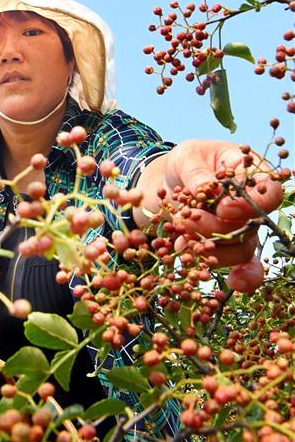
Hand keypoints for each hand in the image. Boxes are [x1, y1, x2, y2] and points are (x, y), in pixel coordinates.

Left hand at [162, 139, 283, 266]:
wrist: (171, 180)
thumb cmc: (186, 162)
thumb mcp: (186, 157)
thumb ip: (197, 173)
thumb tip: (206, 190)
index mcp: (251, 175)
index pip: (269, 192)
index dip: (250, 204)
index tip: (223, 208)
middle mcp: (254, 205)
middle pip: (251, 225)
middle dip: (218, 229)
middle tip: (188, 223)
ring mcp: (244, 228)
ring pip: (243, 249)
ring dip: (212, 250)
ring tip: (181, 241)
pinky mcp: (230, 246)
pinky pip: (246, 266)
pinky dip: (243, 278)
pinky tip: (234, 283)